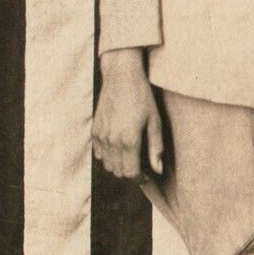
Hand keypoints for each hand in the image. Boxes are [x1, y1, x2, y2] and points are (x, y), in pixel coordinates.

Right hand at [92, 49, 163, 179]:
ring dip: (119, 165)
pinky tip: (119, 146)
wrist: (121, 76)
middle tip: (141, 166)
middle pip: (118, 172)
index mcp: (129, 140)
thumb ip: (155, 148)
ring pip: (107, 165)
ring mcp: (101, 136)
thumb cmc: (141, 97)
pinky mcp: (95, 130)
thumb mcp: (155, 121)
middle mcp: (112, 140)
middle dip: (130, 173)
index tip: (148, 174)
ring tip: (131, 156)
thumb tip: (158, 169)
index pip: (130, 173)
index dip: (140, 178)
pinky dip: (108, 155)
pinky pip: (99, 153)